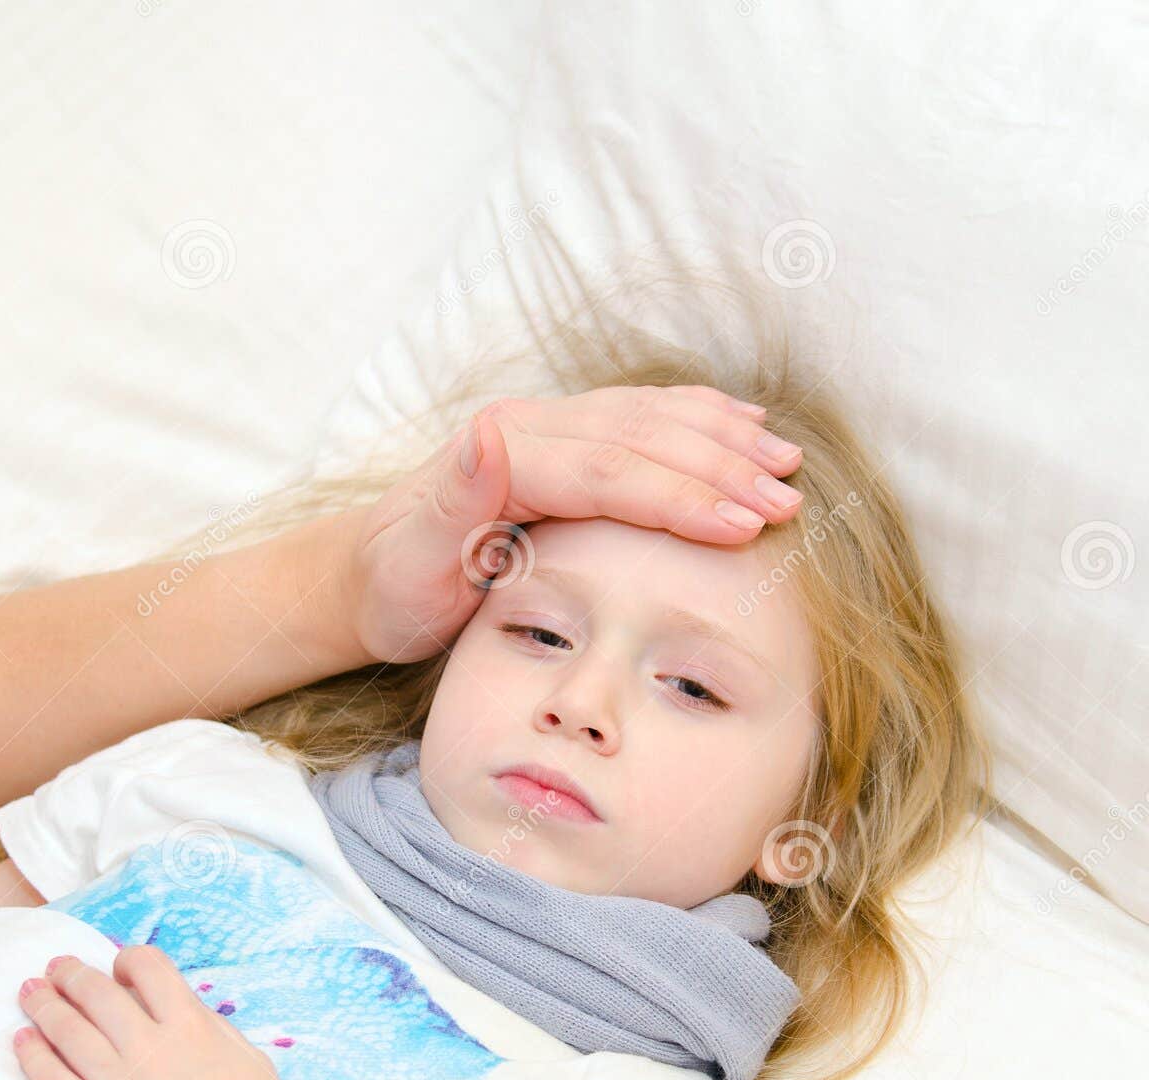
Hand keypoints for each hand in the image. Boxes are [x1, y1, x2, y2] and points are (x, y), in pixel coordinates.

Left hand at [14, 947, 303, 1079]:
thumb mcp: (251, 1062)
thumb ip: (215, 1027)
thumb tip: (184, 1006)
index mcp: (191, 1026)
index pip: (149, 969)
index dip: (129, 960)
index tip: (118, 968)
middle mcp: (149, 1047)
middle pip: (98, 993)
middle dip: (73, 974)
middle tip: (56, 967)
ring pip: (68, 1028)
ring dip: (45, 1004)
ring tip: (30, 991)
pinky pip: (52, 1077)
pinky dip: (33, 1053)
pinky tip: (23, 1039)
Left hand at [341, 385, 803, 661]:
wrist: (364, 578)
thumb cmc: (394, 588)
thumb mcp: (411, 561)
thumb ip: (453, 501)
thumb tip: (485, 436)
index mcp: (503, 457)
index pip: (608, 471)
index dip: (679, 494)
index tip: (742, 525)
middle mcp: (528, 430)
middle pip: (641, 438)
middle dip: (719, 467)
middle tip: (787, 501)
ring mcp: (545, 429)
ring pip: (649, 419)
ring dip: (720, 438)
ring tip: (784, 464)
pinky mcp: (558, 444)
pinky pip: (639, 420)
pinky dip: (695, 420)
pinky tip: (741, 425)